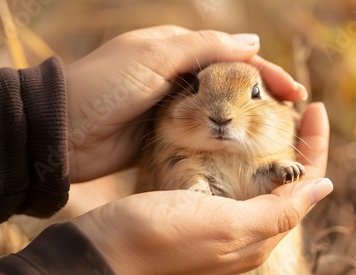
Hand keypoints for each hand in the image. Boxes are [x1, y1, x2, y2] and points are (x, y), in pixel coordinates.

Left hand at [66, 25, 306, 182]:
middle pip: (231, 84)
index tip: (294, 94)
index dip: (266, 72)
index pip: (233, 57)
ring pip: (219, 111)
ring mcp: (172, 107)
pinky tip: (241, 151)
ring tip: (275, 137)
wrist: (61, 130)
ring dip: (245, 121)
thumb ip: (204, 48)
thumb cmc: (105, 85)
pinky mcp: (164, 135)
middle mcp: (177, 76)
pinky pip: (201, 134)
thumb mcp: (156, 56)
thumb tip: (253, 43)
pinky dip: (221, 140)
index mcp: (177, 50)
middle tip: (292, 118)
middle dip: (262, 98)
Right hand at [73, 103, 331, 274]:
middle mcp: (245, 232)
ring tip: (271, 117)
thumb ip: (277, 212)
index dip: (315, 148)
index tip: (317, 109)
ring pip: (259, 184)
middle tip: (295, 109)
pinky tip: (232, 143)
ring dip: (270, 152)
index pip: (305, 187)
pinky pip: (231, 184)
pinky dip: (241, 160)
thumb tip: (322, 188)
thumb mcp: (227, 226)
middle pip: (285, 185)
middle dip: (296, 148)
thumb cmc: (162, 238)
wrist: (104, 251)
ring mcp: (220, 224)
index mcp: (259, 236)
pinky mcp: (197, 214)